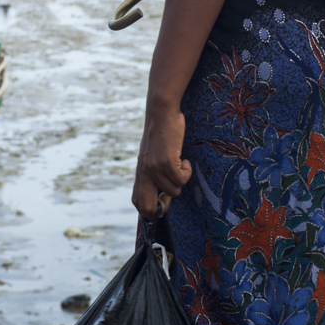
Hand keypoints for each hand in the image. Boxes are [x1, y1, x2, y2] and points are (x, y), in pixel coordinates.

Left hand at [132, 98, 192, 219]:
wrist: (161, 113)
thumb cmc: (160, 133)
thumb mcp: (151, 156)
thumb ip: (153, 173)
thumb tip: (164, 194)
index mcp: (140, 172)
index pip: (137, 201)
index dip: (149, 211)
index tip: (163, 205)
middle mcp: (144, 173)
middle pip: (146, 207)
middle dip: (162, 208)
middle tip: (171, 199)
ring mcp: (154, 169)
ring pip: (174, 191)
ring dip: (181, 180)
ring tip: (180, 164)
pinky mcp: (166, 162)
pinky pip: (182, 179)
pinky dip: (187, 171)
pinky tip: (184, 159)